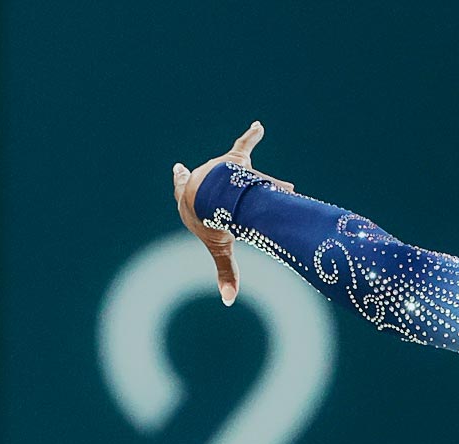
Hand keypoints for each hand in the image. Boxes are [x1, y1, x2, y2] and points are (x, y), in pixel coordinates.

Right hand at [170, 121, 296, 306]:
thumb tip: (229, 302)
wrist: (210, 197)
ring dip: (252, 184)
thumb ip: (226, 273)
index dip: (180, 183)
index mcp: (191, 200)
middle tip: (233, 197)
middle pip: (215, 187)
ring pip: (236, 178)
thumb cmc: (209, 222)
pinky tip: (259, 126)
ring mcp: (218, 170)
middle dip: (223, 191)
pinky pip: (243, 145)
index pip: (183, 192)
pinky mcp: (233, 160)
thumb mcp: (218, 249)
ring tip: (280, 189)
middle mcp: (203, 181)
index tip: (177, 168)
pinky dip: (252, 136)